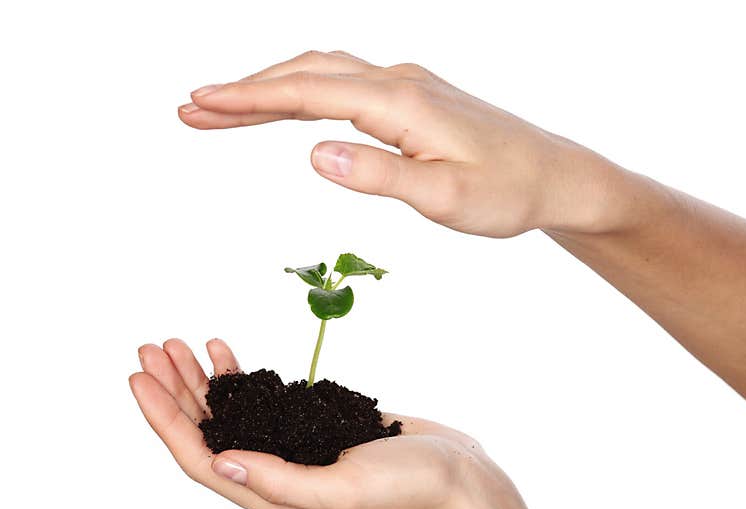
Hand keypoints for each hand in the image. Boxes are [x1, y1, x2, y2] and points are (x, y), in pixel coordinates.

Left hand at [129, 338, 566, 508]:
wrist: (459, 482)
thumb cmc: (409, 491)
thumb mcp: (341, 491)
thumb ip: (278, 480)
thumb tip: (216, 461)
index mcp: (272, 496)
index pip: (198, 458)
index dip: (163, 420)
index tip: (138, 377)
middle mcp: (275, 476)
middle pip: (207, 433)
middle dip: (174, 391)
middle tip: (150, 349)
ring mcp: (294, 451)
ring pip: (232, 416)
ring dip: (202, 381)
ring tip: (177, 344)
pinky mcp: (316, 431)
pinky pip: (264, 403)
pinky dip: (242, 377)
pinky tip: (229, 355)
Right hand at [179, 51, 629, 237]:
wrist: (555, 176)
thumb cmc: (507, 192)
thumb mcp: (445, 197)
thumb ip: (380, 175)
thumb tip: (313, 152)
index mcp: (400, 102)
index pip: (308, 91)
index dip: (248, 98)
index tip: (199, 103)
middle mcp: (398, 81)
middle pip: (305, 73)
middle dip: (244, 90)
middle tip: (190, 108)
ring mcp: (405, 85)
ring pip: (322, 74)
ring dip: (270, 89)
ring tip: (222, 109)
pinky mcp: (412, 98)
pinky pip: (344, 85)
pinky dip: (304, 92)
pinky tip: (288, 108)